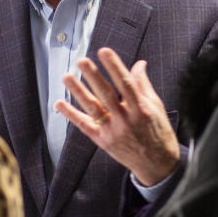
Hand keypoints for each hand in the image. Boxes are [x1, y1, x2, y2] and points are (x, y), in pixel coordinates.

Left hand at [54, 47, 179, 185]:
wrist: (157, 165)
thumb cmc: (158, 132)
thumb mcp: (156, 106)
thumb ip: (144, 85)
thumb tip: (139, 64)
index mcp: (141, 109)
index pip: (126, 84)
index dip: (115, 67)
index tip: (105, 51)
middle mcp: (126, 120)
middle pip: (107, 95)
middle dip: (94, 77)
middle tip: (82, 61)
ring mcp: (113, 132)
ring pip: (93, 109)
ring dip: (78, 92)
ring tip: (67, 76)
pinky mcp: (103, 141)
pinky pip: (84, 126)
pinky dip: (71, 115)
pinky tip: (59, 104)